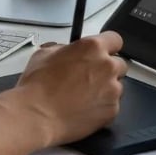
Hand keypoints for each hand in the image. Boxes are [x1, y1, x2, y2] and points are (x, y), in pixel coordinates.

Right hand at [14, 31, 126, 146]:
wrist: (36, 115)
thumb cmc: (37, 87)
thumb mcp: (44, 54)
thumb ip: (62, 48)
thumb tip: (65, 50)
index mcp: (92, 47)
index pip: (115, 39)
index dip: (108, 46)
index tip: (103, 52)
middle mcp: (107, 66)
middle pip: (119, 64)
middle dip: (107, 69)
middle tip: (89, 77)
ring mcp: (112, 89)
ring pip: (117, 86)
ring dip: (105, 89)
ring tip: (83, 96)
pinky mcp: (112, 110)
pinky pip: (113, 105)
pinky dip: (102, 107)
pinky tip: (84, 108)